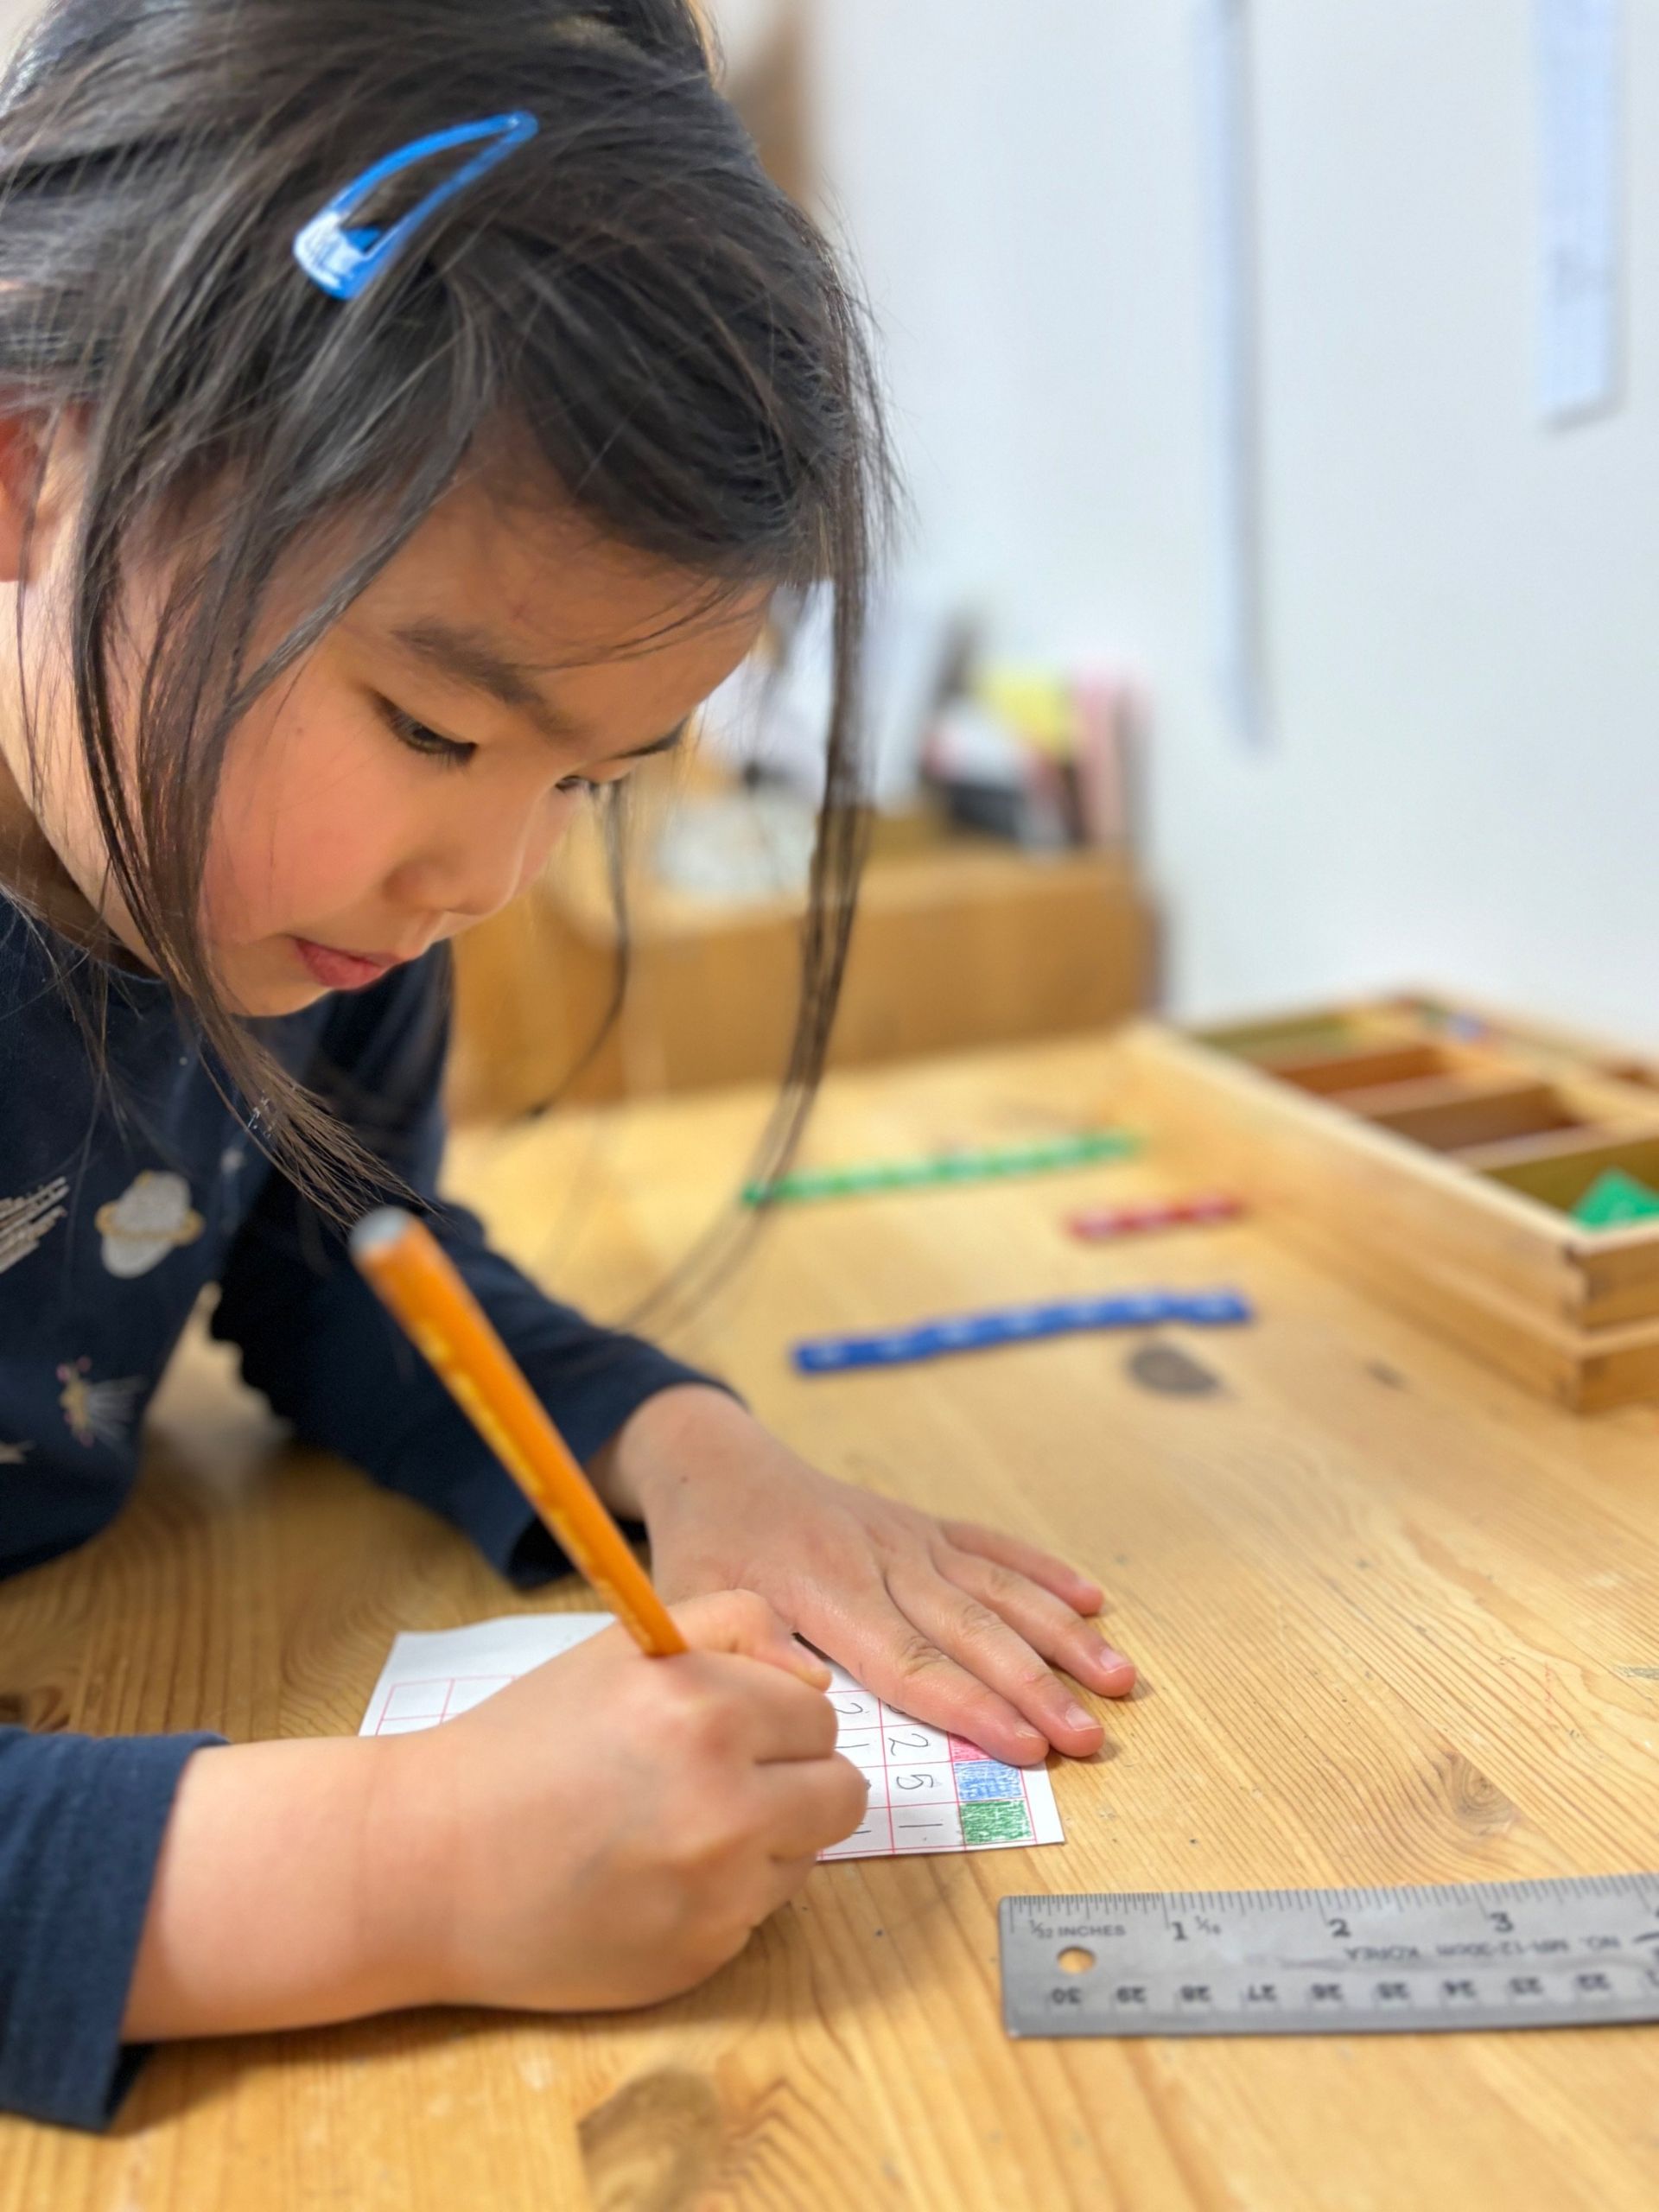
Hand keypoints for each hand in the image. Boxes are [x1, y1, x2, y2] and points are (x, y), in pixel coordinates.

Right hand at [387, 1589, 867, 2012]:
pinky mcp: (701, 1958)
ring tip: (670, 1828)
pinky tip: (646, 1880)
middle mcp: (726, 1806)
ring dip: (762, 1843)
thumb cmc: (524, 1741)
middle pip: (840, 1794)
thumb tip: (816, 1681)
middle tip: (715, 1779)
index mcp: (708, 1712)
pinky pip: (755, 1917)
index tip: (722, 1726)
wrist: (427, 1863)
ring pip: (805, 1858)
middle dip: (792, 1781)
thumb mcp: (624, 1649)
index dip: (774, 1717)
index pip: (820, 1718)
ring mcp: (717, 1894)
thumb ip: (734, 1628)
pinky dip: (719, 1899)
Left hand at [600, 1388, 1136, 1767]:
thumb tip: (811, 1690)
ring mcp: (909, 1537)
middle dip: (1036, 1687)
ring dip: (1061, 1636)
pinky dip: (1045, 1571)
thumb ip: (746, 1648)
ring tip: (1118, 1680)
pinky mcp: (923, 1524)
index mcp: (825, 1589)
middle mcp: (881, 1559)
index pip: (909, 1661)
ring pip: (998, 1590)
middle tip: (1091, 1738)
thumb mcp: (696, 1604)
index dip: (971, 1707)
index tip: (1026, 1746)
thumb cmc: (706, 1550)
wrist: (719, 1467)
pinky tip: (1093, 1602)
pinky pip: (993, 1547)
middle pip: (971, 1632)